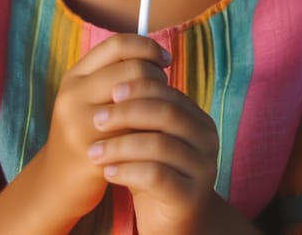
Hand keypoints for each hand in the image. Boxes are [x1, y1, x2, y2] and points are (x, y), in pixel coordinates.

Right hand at [41, 33, 171, 223]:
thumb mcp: (89, 96)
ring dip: (158, 103)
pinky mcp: (93, 152)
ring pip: (138, 99)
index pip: (118, 44)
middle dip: (158, 77)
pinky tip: (155, 134)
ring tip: (158, 112)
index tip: (165, 59)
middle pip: (133, 69)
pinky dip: (153, 129)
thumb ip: (115, 72)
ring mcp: (81, 123)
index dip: (148, 46)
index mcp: (75, 75)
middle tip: (164, 91)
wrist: (58, 183)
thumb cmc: (87, 132)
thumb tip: (156, 52)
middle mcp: (74, 95)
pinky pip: (137, 130)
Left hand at [86, 67, 219, 234]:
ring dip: (121, 145)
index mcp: (198, 119)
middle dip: (128, 112)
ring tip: (94, 151)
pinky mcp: (191, 197)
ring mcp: (203, 169)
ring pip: (159, 145)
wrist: (172, 222)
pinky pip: (156, 176)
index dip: (138, 88)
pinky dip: (128, 171)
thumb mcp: (150, 139)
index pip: (168, 93)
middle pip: (166, 113)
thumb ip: (142, 114)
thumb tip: (115, 80)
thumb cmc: (154, 172)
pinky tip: (108, 173)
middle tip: (98, 118)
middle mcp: (207, 140)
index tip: (109, 91)